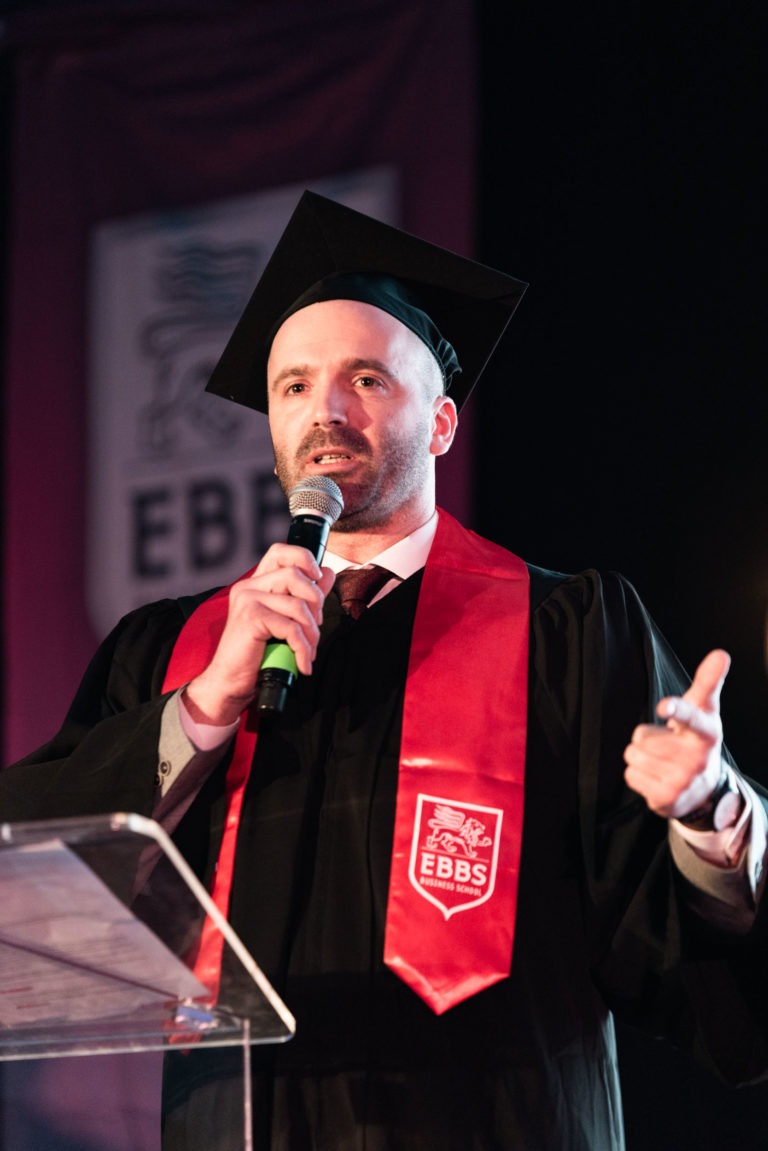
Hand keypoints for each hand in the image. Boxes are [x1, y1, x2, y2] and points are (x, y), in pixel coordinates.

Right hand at [184, 544, 335, 724]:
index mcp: (256, 584)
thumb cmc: (255, 654)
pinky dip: (302, 649)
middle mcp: (249, 587)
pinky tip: (302, 663)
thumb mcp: (285, 621)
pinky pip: (290, 628)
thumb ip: (305, 596)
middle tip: (315, 628)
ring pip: (297, 605)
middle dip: (315, 602)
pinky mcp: (250, 618)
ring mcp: (247, 600)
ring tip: (309, 651)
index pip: (280, 552)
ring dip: (311, 633)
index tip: (318, 577)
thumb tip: (328, 573)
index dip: (303, 558)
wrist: (230, 682)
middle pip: (294, 575)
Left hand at [623, 649, 730, 819]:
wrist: (704, 788)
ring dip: (641, 756)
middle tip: (669, 745)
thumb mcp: (704, 711)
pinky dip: (638, 775)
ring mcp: (683, 782)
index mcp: (707, 732)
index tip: (663, 706)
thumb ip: (708, 682)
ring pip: (633, 754)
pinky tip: (657, 777)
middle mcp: (698, 759)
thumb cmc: (697, 738)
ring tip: (663, 761)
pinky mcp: (667, 800)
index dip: (676, 710)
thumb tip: (721, 653)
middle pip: (642, 735)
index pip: (690, 717)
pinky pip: (630, 775)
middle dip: (648, 738)